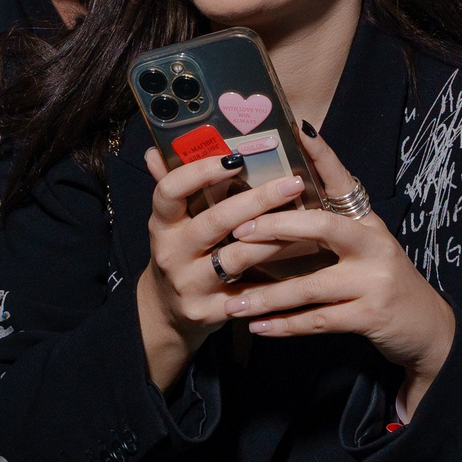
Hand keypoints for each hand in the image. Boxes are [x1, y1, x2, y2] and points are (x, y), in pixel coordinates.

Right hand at [137, 147, 328, 391]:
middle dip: (257, 201)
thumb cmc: (180, 253)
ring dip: (274, 238)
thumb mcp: (171, 223)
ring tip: (306, 221)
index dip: (200, 172)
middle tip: (293, 183)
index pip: (170, 191)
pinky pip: (250, 293)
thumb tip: (155, 149)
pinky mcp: (208, 312)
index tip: (236, 157)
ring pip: (237, 258)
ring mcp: (189, 284)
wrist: (167, 311)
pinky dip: (276, 280)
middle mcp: (171, 253)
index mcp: (161, 224)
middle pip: (215, 221)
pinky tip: (303, 264)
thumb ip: (171, 185)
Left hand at [219, 127, 457, 416]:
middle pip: (322, 227)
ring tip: (233, 302)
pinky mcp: (370, 315)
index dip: (323, 154)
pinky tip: (257, 327)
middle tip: (237, 231)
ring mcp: (374, 281)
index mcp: (367, 222)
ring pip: (310, 285)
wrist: (426, 327)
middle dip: (276, 227)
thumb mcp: (363, 248)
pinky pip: (318, 321)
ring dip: (267, 296)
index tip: (298, 128)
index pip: (342, 181)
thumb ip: (327, 230)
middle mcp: (374, 245)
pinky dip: (284, 325)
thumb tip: (271, 211)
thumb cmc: (380, 281)